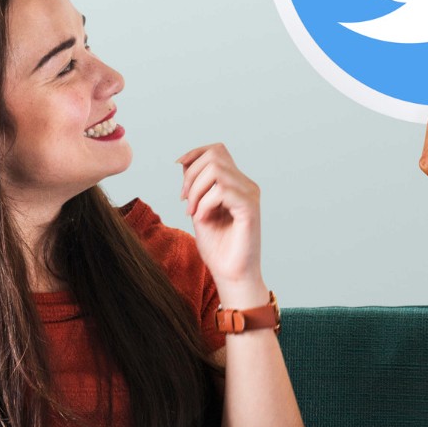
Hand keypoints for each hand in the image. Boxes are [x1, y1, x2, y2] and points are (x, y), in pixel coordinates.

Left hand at [178, 143, 265, 305]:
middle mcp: (246, 186)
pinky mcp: (249, 209)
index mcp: (236, 184)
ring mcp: (250, 196)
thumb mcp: (198, 210)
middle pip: (214, 156)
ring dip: (196, 191)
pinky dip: (204, 203)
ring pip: (216, 171)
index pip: (217, 150)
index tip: (177, 170)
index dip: (194, 154)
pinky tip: (202, 219)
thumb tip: (184, 162)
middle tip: (184, 201)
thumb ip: (195, 187)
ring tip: (192, 212)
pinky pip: (221, 191)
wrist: (231, 275)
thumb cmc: (218, 248)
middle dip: (190, 176)